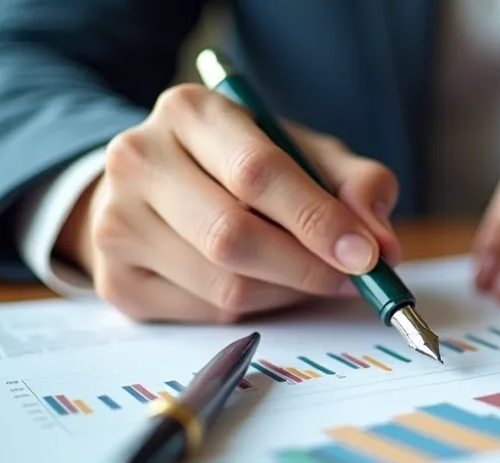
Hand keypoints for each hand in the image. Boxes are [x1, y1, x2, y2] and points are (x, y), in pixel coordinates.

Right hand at [55, 84, 401, 322]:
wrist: (159, 187)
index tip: (366, 255)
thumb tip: (384, 245)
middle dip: (306, 267)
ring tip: (308, 277)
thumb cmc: (245, 168)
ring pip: (223, 285)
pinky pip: (205, 314)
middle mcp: (138, 159)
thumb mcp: (306, 155)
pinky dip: (253, 312)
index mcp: (190, 112)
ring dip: (286, 294)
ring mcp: (116, 221)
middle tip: (350, 280)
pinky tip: (263, 286)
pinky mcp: (116, 280)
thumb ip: (357, 186)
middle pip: (232, 236)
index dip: (318, 219)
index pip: (257, 171)